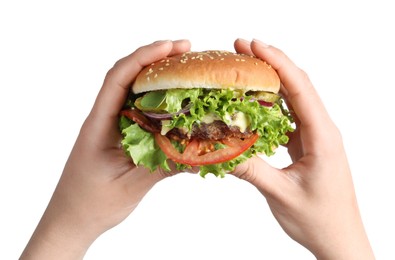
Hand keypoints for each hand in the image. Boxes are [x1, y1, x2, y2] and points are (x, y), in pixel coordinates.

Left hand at [20, 40, 190, 259]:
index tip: (170, 47)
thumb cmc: (91, 204)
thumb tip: (197, 155)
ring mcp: (112, 126)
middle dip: (155, 59)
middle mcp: (104, 119)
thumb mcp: (130, 186)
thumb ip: (163, 167)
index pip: (118, 79)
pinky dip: (157, 100)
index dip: (144, 58)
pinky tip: (175, 101)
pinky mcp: (120, 135)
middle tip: (187, 52)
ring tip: (184, 69)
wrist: (72, 219)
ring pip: (134, 91)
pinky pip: (139, 110)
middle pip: (127, 76)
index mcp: (99, 124)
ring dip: (157, 76)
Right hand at [232, 39, 374, 259]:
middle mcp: (322, 131)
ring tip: (244, 68)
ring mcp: (315, 136)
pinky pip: (289, 116)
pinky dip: (271, 104)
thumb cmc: (320, 220)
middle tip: (242, 49)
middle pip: (297, 85)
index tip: (254, 45)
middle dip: (271, 63)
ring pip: (294, 98)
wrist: (339, 238)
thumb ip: (250, 169)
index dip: (276, 62)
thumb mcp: (281, 194)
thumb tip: (219, 148)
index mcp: (322, 137)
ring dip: (271, 81)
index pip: (300, 89)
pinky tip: (253, 101)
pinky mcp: (307, 144)